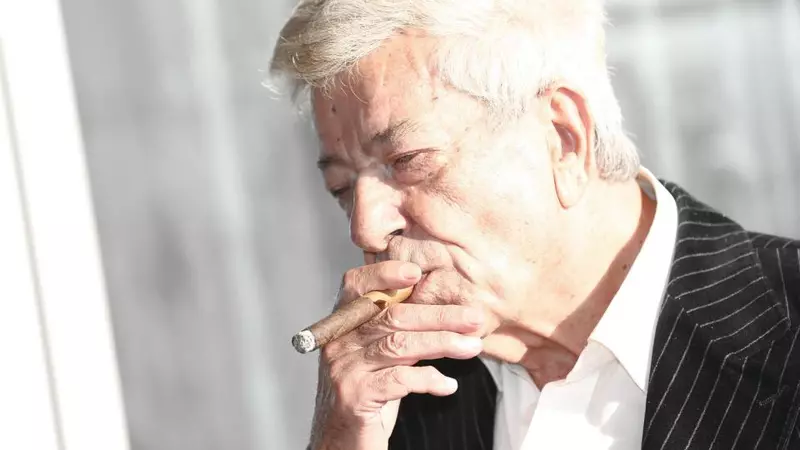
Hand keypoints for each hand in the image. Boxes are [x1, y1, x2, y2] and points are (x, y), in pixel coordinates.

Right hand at [309, 260, 484, 449]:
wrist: (341, 442)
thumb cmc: (368, 394)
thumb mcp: (379, 355)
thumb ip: (398, 329)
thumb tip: (445, 305)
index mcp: (343, 324)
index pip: (356, 285)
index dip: (384, 273)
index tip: (418, 272)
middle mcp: (338, 342)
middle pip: (392, 316)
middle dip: (440, 315)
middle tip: (474, 318)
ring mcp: (344, 369)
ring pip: (399, 345)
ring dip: (443, 343)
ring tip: (472, 347)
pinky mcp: (354, 397)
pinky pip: (399, 380)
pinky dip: (429, 380)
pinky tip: (448, 385)